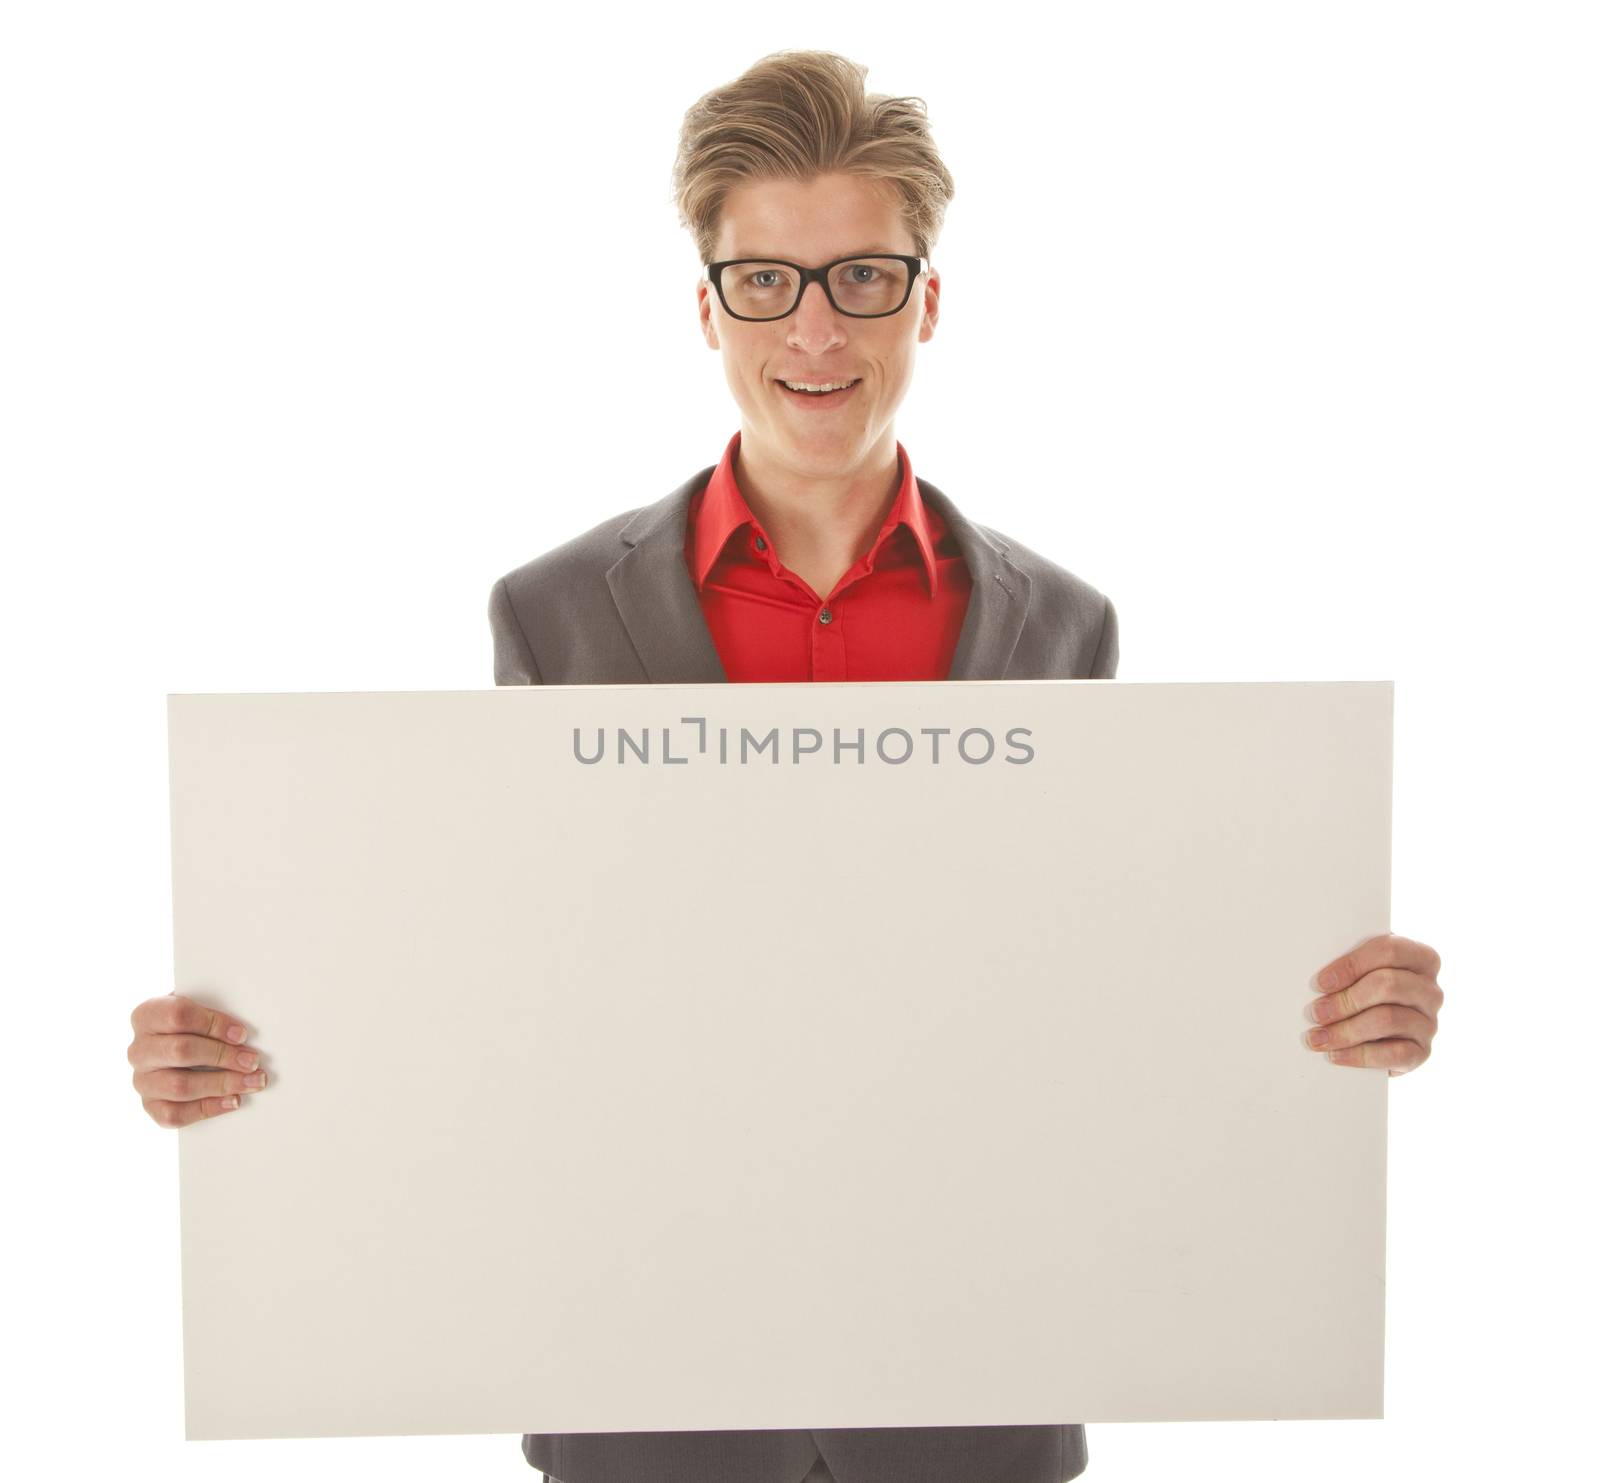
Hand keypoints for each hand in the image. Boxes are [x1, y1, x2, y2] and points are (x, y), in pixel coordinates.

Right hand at [127, 992, 270, 1126]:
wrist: (177, 1047)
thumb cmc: (194, 1025)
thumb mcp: (201, 1007)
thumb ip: (216, 1010)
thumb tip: (243, 1033)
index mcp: (147, 1016)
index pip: (178, 1015)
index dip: (213, 1024)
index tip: (242, 1034)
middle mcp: (139, 1050)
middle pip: (181, 1051)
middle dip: (223, 1056)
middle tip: (252, 1061)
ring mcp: (141, 1080)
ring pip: (179, 1086)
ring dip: (222, 1084)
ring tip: (252, 1081)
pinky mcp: (150, 1106)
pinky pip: (174, 1114)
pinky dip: (208, 1108)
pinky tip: (233, 1101)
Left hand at [1303, 932, 1442, 1075]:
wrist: (1379, 1037)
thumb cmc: (1365, 994)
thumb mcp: (1361, 973)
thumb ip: (1350, 967)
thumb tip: (1317, 980)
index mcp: (1420, 958)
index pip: (1389, 950)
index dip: (1351, 965)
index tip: (1321, 982)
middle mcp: (1430, 990)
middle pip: (1388, 984)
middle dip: (1345, 1000)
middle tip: (1315, 1012)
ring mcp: (1429, 1022)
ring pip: (1388, 1019)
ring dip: (1346, 1030)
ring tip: (1318, 1037)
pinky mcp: (1422, 1052)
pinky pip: (1394, 1054)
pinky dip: (1360, 1055)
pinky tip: (1336, 1055)